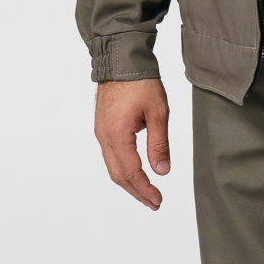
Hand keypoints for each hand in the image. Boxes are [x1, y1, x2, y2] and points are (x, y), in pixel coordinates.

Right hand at [95, 78, 170, 209]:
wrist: (121, 60)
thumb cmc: (141, 82)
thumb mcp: (158, 112)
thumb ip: (159, 144)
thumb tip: (162, 171)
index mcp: (117, 134)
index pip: (131, 172)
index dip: (145, 189)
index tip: (158, 200)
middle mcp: (105, 136)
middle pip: (118, 175)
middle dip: (136, 192)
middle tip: (154, 203)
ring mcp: (101, 132)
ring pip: (113, 167)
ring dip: (129, 183)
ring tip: (146, 193)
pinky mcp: (103, 128)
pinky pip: (110, 156)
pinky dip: (123, 169)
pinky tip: (134, 173)